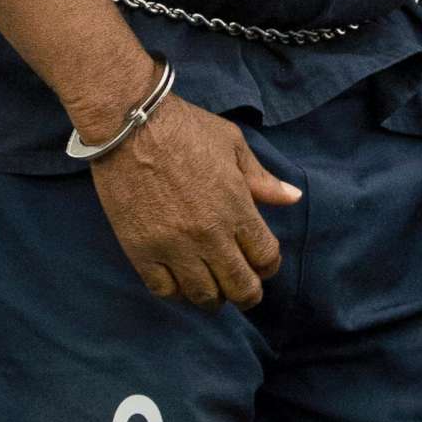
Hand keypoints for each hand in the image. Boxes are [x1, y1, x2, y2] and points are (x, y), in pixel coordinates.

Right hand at [91, 96, 301, 307]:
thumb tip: (292, 197)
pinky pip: (164, 290)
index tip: (262, 263)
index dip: (269, 266)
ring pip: (203, 295)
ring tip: (212, 289)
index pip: (266, 257)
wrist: (128, 124)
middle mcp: (209, 234)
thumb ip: (262, 179)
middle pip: (240, 287)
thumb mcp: (232, 145)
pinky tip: (179, 280)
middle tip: (243, 290)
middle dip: (247, 293)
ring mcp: (174, 246)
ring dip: (213, 297)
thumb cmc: (184, 128)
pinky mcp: (141, 250)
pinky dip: (176, 291)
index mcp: (237, 208)